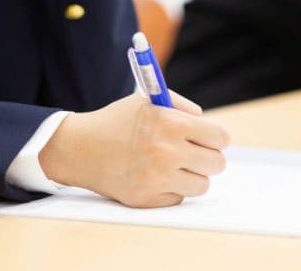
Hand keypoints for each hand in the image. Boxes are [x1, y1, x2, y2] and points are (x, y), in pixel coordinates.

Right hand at [38, 92, 230, 207]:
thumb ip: (182, 106)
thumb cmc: (118, 121)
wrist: (80, 148)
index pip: (220, 137)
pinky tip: (155, 176)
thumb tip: (208, 124)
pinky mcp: (147, 199)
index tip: (211, 139)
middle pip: (217, 164)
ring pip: (202, 185)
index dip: (217, 137)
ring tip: (174, 165)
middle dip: (208, 157)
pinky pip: (179, 198)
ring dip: (192, 176)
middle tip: (194, 153)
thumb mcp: (149, 101)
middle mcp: (166, 152)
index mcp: (170, 123)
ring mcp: (156, 179)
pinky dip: (172, 189)